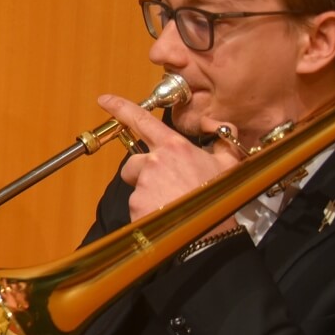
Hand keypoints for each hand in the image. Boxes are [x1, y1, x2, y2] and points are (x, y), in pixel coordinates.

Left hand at [98, 94, 241, 221]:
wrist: (210, 233)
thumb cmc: (220, 198)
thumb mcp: (229, 164)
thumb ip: (222, 140)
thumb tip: (219, 125)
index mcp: (174, 147)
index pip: (142, 121)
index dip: (121, 108)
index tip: (105, 100)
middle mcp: (154, 162)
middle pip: (133, 162)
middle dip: (143, 173)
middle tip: (167, 187)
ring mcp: (143, 184)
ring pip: (136, 186)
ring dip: (147, 193)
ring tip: (171, 203)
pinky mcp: (136, 205)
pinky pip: (136, 206)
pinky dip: (146, 211)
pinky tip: (165, 216)